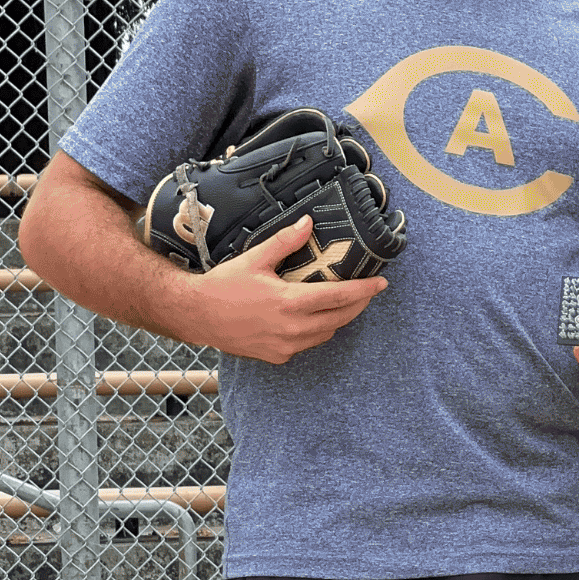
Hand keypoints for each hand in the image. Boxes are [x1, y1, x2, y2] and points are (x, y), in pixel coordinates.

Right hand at [165, 218, 386, 364]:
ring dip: (338, 318)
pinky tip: (312, 317)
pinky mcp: (277, 356)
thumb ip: (285, 242)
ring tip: (342, 302)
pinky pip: (308, 344)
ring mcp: (285, 346)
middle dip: (358, 304)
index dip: (364, 290)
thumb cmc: (224, 285)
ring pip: (326, 333)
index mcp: (289, 302)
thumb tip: (308, 223)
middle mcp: (292, 329)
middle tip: (367, 292)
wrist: (197, 315)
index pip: (339, 297)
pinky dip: (316, 331)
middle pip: (340, 318)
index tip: (381, 284)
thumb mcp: (255, 258)